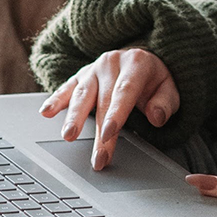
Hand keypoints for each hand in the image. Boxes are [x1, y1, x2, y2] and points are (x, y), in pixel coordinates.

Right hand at [39, 48, 179, 169]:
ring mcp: (93, 69)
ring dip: (74, 117)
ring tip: (68, 136)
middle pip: (103, 101)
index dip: (116, 113)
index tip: (110, 133)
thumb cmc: (155, 80)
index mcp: (136, 64)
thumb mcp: (170, 88)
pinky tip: (46, 112)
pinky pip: (66, 88)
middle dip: (100, 132)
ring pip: (81, 95)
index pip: (124, 91)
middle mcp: (111, 63)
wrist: (141, 59)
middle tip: (98, 157)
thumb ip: (165, 102)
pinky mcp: (80, 76)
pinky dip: (56, 100)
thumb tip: (156, 116)